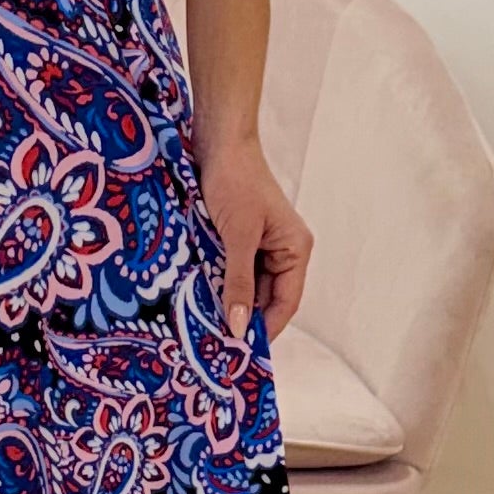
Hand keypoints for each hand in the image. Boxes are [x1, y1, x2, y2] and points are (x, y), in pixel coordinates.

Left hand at [198, 127, 310, 339]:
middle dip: (243, 317)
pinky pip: (231, 268)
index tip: (243, 353)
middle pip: (265, 296)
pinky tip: (198, 295)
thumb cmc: (235, 182)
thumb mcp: (237, 236)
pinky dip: (217, 281)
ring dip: (227, 300)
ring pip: (245, 284)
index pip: (286, 302)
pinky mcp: (238, 236)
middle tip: (216, 344)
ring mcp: (260, 243)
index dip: (266, 328)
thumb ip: (237, 282)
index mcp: (295, 249)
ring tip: (204, 324)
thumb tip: (239, 327)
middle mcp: (282, 249)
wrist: (217, 140)